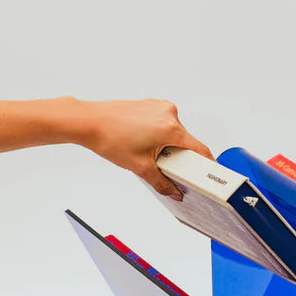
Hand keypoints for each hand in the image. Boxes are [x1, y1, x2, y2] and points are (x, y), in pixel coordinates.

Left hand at [74, 98, 212, 197]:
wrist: (88, 122)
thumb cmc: (108, 137)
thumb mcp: (139, 167)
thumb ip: (162, 183)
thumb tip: (174, 191)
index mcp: (171, 128)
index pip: (199, 148)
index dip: (205, 164)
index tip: (207, 172)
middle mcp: (168, 113)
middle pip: (186, 140)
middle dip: (178, 155)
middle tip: (162, 165)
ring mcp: (159, 106)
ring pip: (173, 132)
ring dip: (166, 144)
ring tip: (146, 150)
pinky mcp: (150, 104)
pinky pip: (163, 123)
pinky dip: (157, 134)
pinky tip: (141, 141)